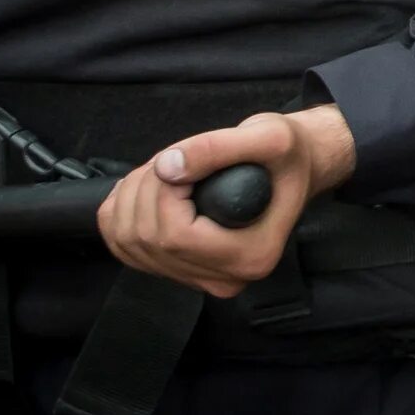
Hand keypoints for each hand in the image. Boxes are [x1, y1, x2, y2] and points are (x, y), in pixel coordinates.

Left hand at [99, 108, 350, 298]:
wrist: (295, 171)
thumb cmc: (290, 156)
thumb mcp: (270, 136)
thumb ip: (217, 148)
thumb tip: (165, 167)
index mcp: (252, 255)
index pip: (177, 235)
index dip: (164, 192)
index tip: (183, 160)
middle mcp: (223, 278)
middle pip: (148, 238)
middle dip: (146, 187)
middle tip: (174, 158)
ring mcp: (197, 278)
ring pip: (128, 243)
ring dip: (130, 197)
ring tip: (165, 171)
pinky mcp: (176, 271)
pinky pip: (121, 248)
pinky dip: (119, 213)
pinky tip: (147, 192)